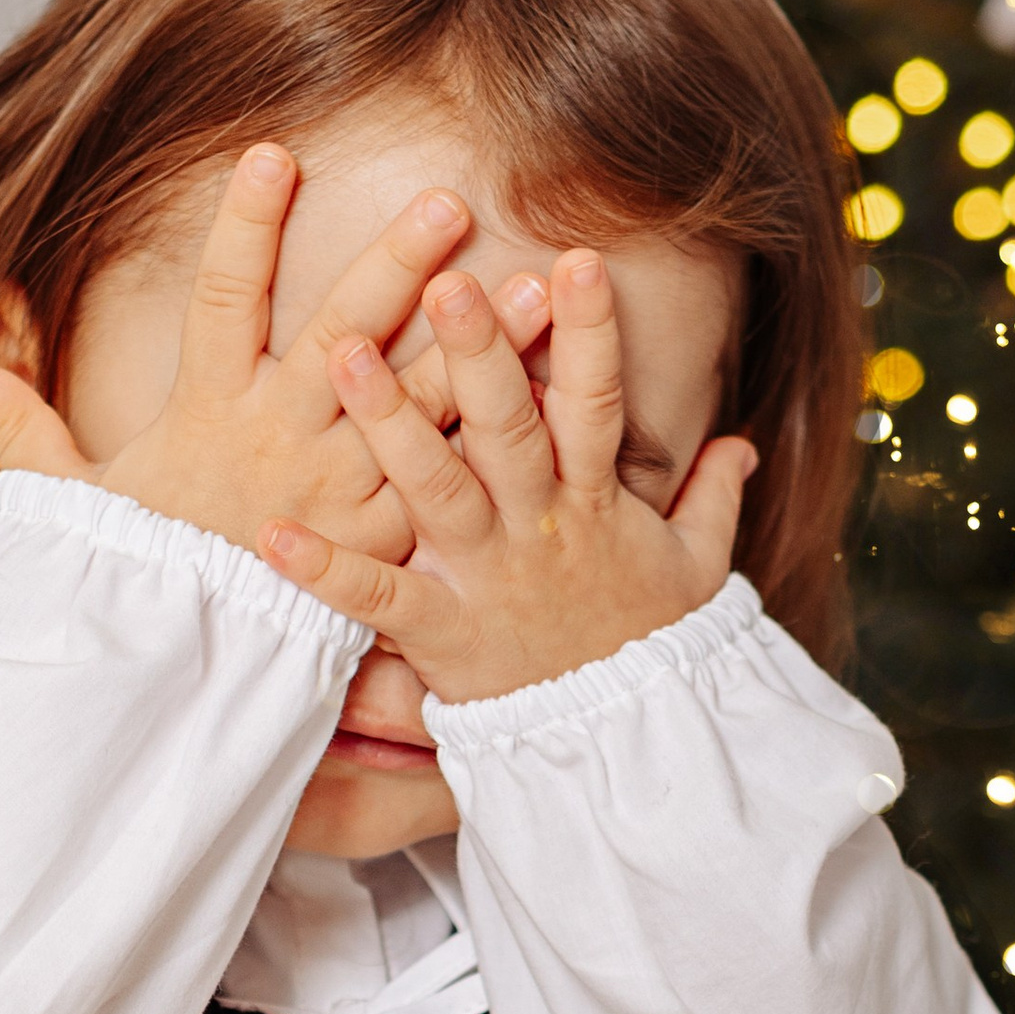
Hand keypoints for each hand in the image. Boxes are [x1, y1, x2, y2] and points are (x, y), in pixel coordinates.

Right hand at [0, 148, 521, 566]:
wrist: (177, 688)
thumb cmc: (130, 591)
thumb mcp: (68, 509)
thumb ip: (23, 431)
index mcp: (208, 413)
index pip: (225, 298)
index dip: (246, 224)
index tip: (276, 151)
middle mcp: (282, 440)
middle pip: (345, 333)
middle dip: (396, 263)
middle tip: (450, 201)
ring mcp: (340, 490)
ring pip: (421, 402)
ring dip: (483, 342)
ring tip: (541, 284)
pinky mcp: (383, 542)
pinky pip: (448, 479)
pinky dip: (500, 437)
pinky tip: (555, 395)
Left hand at [259, 252, 755, 706]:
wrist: (624, 752)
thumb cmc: (650, 651)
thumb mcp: (697, 573)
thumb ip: (710, 500)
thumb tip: (739, 443)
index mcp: (593, 503)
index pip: (595, 404)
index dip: (588, 335)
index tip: (575, 262)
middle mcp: (536, 528)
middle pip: (507, 429)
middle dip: (479, 353)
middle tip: (446, 279)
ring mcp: (485, 578)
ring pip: (435, 488)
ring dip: (389, 422)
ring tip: (342, 354)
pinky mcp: (440, 632)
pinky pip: (376, 596)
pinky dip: (326, 570)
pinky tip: (274, 535)